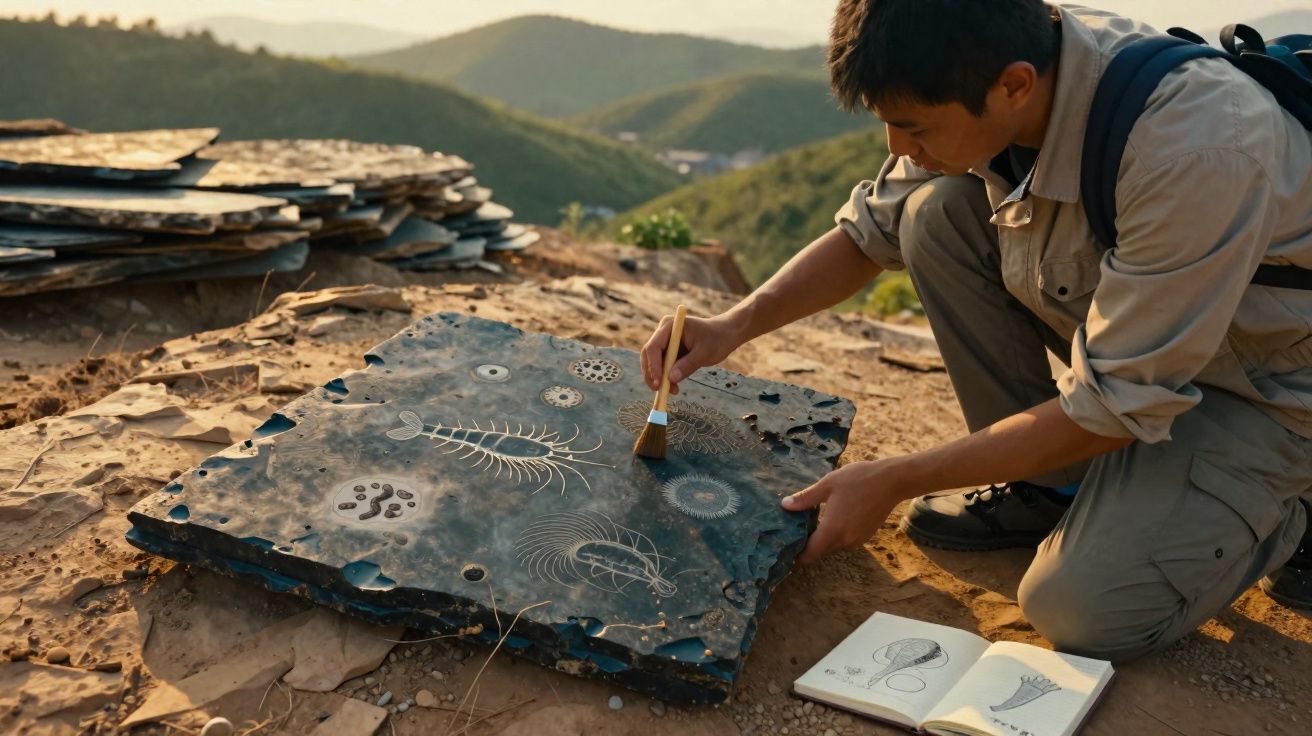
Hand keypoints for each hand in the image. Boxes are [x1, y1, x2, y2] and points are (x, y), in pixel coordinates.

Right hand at [640, 312, 743, 394]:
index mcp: (670, 326)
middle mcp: (664, 333)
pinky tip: (674, 387)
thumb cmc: (717, 339)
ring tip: (672, 391)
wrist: (726, 334)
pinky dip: (666, 378)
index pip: (654, 347)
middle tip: (659, 390)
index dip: (653, 365)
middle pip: (649, 355)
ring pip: (654, 363)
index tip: (659, 382)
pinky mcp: (670, 352)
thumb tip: (671, 379)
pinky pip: (663, 366)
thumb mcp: (704, 353)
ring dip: (659, 378)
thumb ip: (688, 365)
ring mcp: (666, 342)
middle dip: (652, 374)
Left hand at [782, 461, 902, 565]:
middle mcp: (845, 540)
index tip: (786, 556)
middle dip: (808, 546)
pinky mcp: (866, 535)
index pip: (810, 553)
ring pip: (833, 545)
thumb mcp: (828, 485)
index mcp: (833, 529)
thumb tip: (785, 506)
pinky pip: (845, 540)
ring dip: (823, 539)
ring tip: (810, 524)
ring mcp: (858, 539)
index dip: (797, 558)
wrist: (892, 481)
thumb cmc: (859, 479)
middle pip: (821, 550)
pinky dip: (836, 534)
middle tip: (794, 534)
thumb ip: (805, 498)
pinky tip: (832, 518)